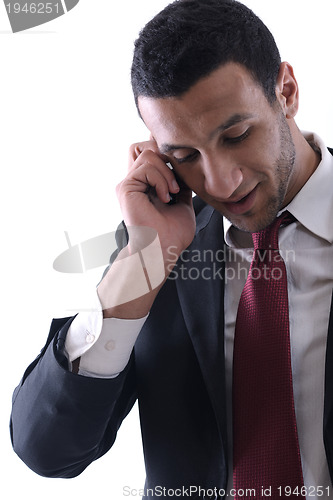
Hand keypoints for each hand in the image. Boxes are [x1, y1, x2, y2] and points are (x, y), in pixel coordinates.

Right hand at [98, 140, 195, 318]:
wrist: (163, 250)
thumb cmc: (173, 234)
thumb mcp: (183, 202)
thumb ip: (180, 184)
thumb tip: (185, 166)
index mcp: (146, 185)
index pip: (150, 153)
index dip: (165, 151)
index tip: (181, 162)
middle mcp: (135, 182)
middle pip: (145, 146)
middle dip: (166, 156)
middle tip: (176, 180)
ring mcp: (129, 184)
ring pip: (148, 153)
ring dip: (167, 171)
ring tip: (171, 192)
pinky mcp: (126, 187)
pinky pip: (146, 166)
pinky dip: (161, 179)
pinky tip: (165, 196)